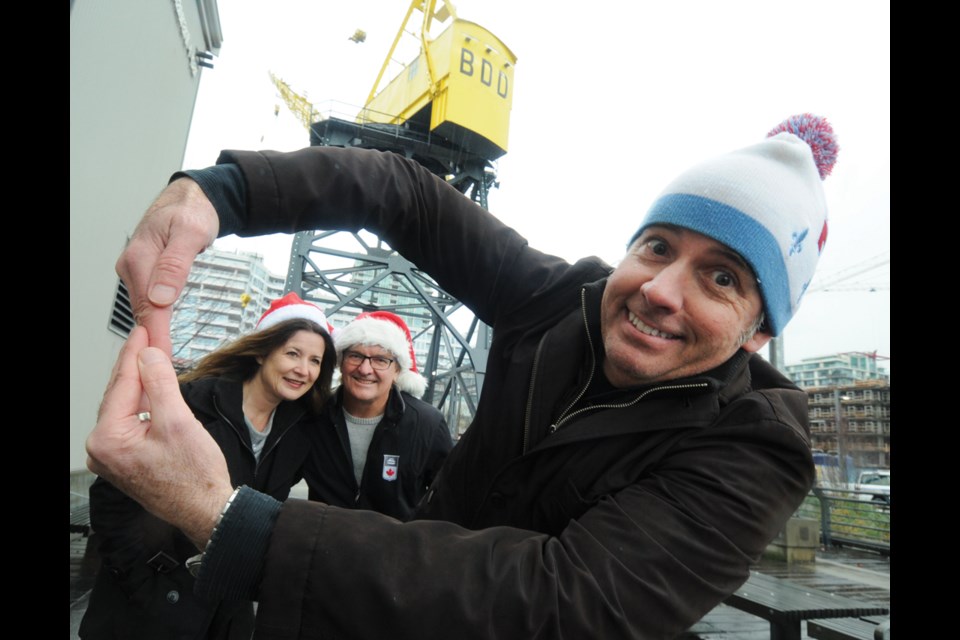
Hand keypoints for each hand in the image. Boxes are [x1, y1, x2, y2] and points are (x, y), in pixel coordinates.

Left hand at [86, 326, 232, 548]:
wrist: (206, 509)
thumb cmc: (194, 478)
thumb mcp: (178, 421)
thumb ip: (160, 383)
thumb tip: (148, 355)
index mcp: (108, 439)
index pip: (122, 384)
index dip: (136, 353)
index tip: (144, 331)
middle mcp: (102, 449)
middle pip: (120, 393)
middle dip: (136, 365)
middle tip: (149, 338)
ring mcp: (112, 455)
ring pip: (125, 406)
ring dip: (141, 383)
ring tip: (154, 358)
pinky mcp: (124, 458)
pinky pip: (130, 421)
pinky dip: (144, 402)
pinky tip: (154, 389)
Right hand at [116, 178, 218, 354]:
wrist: (193, 197)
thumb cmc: (192, 210)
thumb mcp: (190, 234)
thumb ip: (175, 265)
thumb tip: (161, 297)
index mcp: (141, 257)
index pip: (148, 306)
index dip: (155, 334)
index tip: (161, 357)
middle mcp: (133, 265)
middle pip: (144, 310)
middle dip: (154, 338)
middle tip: (165, 366)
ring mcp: (138, 269)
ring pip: (145, 306)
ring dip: (154, 330)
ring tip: (163, 355)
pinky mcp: (146, 271)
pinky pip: (149, 299)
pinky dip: (156, 317)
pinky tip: (161, 331)